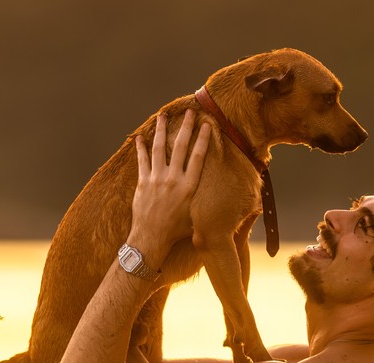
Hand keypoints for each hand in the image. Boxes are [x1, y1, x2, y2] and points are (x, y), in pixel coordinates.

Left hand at [130, 109, 210, 252]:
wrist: (151, 238)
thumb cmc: (176, 231)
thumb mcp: (196, 217)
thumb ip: (207, 207)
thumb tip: (233, 213)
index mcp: (189, 187)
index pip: (198, 157)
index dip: (203, 139)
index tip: (207, 124)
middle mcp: (173, 179)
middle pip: (180, 147)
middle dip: (186, 127)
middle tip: (190, 112)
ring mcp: (157, 179)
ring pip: (159, 149)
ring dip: (162, 130)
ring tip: (163, 116)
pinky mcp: (143, 183)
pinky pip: (142, 160)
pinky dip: (141, 148)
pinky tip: (140, 137)